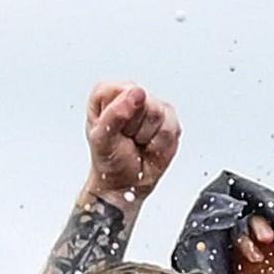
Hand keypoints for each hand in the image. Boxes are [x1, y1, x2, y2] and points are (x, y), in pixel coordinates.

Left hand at [81, 81, 181, 204]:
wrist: (125, 183)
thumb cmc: (109, 159)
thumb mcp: (102, 139)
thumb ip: (115, 113)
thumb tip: (136, 93)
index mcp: (109, 94)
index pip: (123, 89)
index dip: (121, 113)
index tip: (116, 130)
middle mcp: (131, 95)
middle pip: (145, 101)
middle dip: (136, 127)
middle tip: (127, 139)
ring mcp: (152, 106)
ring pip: (159, 114)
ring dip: (147, 137)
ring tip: (137, 143)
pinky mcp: (169, 120)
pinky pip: (171, 129)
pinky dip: (159, 145)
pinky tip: (149, 146)